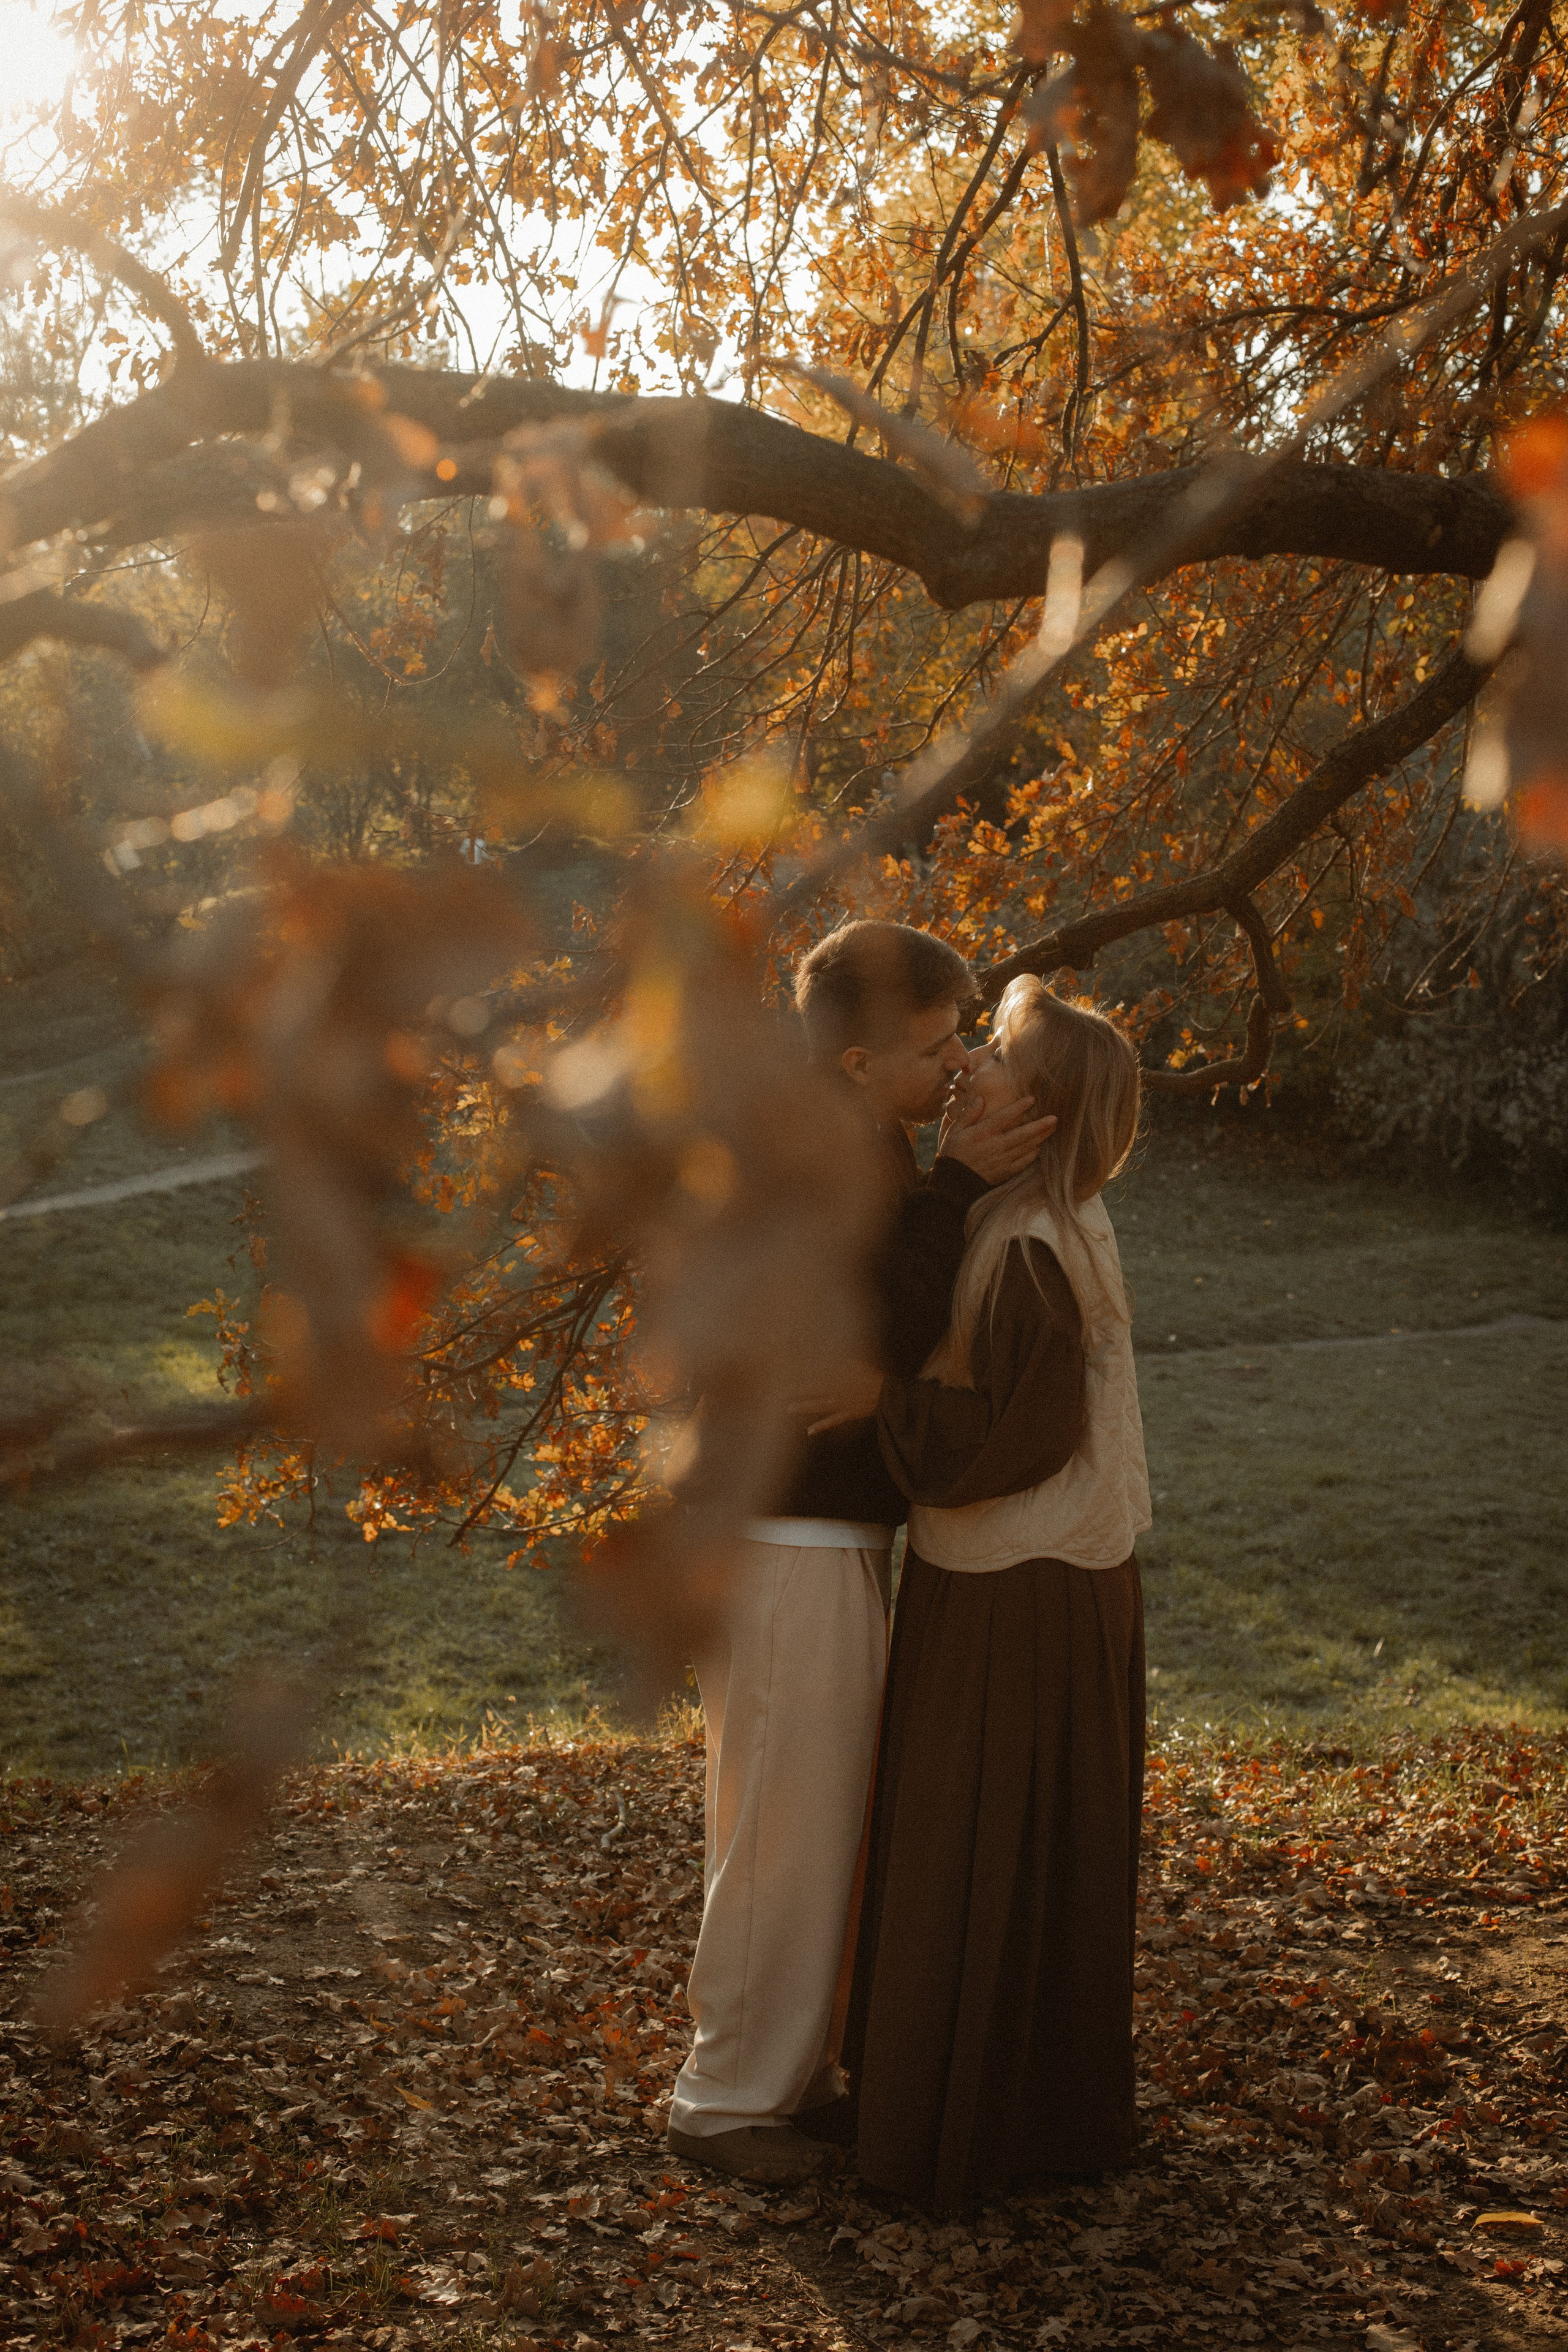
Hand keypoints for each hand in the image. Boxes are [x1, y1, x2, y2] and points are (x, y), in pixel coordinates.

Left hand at [791, 1360, 884, 1435]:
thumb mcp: (855, 1364)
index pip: (814, 1374)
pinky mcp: (847, 1414)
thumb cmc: (872, 1376)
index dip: (800, 1374)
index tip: (786, 1374)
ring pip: (819, 1405)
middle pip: (813, 1389)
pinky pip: (832, 1421)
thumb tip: (824, 1361)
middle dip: (797, 1390)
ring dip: (803, 1407)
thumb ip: (839, 1363)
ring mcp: (841, 1404)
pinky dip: (821, 1426)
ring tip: (788, 1409)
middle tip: (780, 1392)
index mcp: (838, 1376)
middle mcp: (837, 1390)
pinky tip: (809, 1431)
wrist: (887, 1394)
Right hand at [939, 1088, 1057, 1183]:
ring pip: (1026, 1147)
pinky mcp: (1005, 1172)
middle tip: (1055, 1118)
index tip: (1032, 1099)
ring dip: (1041, 1137)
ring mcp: (1002, 1160)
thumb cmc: (953, 1153)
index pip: (1004, 1117)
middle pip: (1023, 1134)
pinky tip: (1040, 1147)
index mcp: (983, 1133)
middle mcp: (995, 1146)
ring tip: (1053, 1128)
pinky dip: (1033, 1155)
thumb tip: (980, 1098)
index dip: (1019, 1108)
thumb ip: (969, 1114)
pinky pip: (1023, 1162)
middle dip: (1040, 1125)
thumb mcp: (955, 1131)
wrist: (953, 1183)